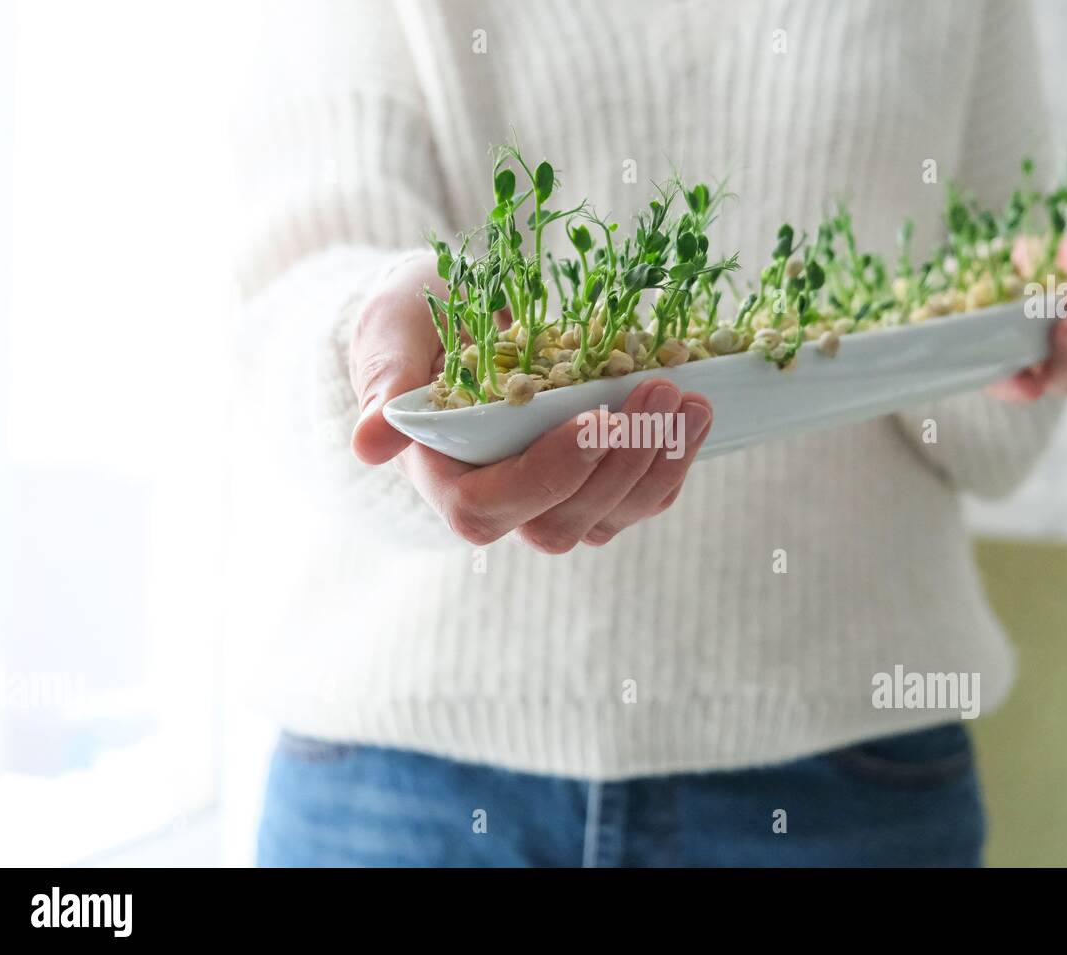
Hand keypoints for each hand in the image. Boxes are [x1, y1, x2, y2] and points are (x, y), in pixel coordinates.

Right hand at [349, 253, 713, 552]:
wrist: (459, 316)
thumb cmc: (418, 322)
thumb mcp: (391, 335)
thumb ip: (384, 383)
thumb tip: (368, 445)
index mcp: (445, 477)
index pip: (488, 510)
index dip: (546, 477)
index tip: (592, 420)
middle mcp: (500, 502)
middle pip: (562, 525)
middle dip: (619, 465)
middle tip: (658, 393)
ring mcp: (552, 497)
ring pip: (610, 518)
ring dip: (659, 465)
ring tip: (691, 401)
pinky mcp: (593, 481)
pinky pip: (639, 497)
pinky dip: (673, 459)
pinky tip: (697, 409)